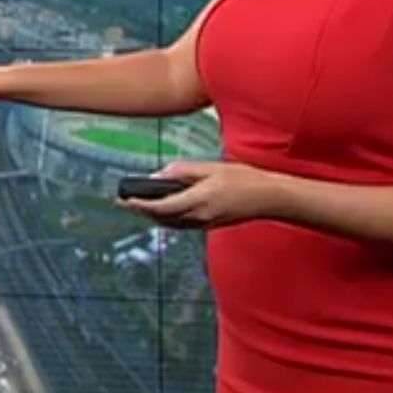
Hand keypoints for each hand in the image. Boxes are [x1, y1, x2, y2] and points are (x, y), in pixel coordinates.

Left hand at [118, 161, 285, 229]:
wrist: (269, 198)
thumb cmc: (243, 179)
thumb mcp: (210, 168)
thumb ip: (182, 171)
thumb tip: (158, 175)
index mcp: (198, 200)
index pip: (160, 207)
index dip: (139, 205)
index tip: (124, 200)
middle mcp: (199, 216)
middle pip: (161, 218)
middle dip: (141, 211)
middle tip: (123, 202)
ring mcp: (204, 223)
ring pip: (170, 224)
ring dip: (152, 216)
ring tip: (137, 206)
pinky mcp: (209, 225)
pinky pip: (181, 224)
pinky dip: (166, 218)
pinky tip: (161, 210)